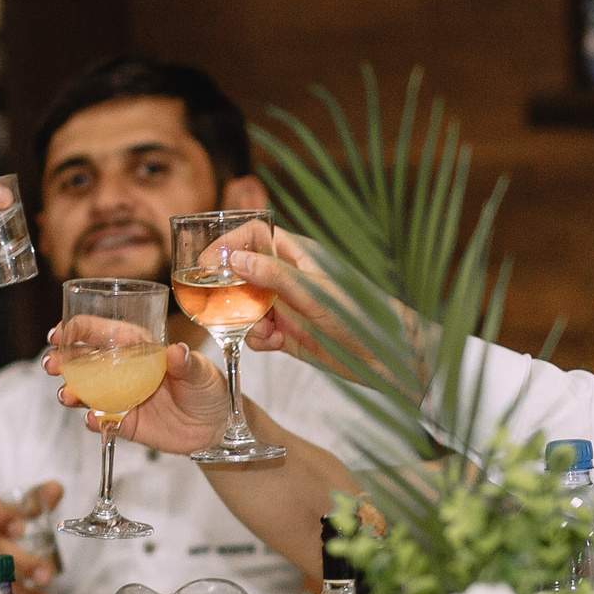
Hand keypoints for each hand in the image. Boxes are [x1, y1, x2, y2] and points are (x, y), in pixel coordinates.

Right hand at [47, 340, 223, 453]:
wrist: (216, 428)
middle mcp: (124, 370)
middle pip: (84, 361)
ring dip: (71, 391)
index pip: (103, 333)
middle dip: (62, 360)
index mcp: (139, 348)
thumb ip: (188, 364)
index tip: (60, 333)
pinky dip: (94, 420)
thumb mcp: (203, 373)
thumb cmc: (209, 390)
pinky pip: (103, 421)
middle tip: (50, 364)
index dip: (78, 330)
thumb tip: (177, 351)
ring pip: (86, 391)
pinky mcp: (126, 423)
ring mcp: (122, 397)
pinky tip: (92, 419)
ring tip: (66, 395)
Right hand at [235, 230, 406, 381]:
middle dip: (229, 291)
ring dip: (244, 320)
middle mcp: (287, 278)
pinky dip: (258, 340)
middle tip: (219, 306)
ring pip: (244, 306)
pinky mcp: (286, 334)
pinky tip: (276, 345)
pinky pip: (256, 333)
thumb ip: (274, 275)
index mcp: (296, 255)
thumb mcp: (314, 292)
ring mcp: (285, 306)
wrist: (386, 358)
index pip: (253, 236)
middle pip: (241, 273)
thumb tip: (235, 259)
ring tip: (266, 332)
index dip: (228, 244)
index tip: (207, 263)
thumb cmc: (362, 315)